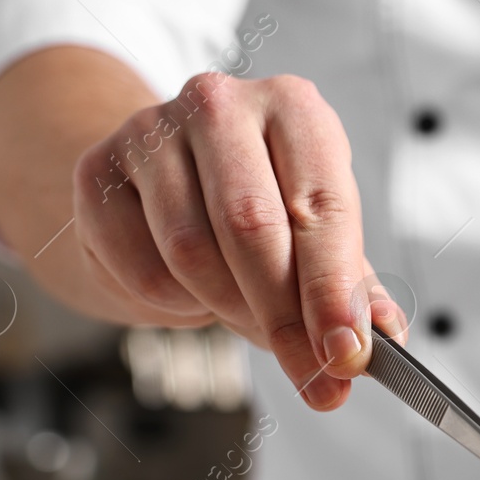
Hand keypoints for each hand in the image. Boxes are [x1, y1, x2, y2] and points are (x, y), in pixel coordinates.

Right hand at [70, 71, 405, 410]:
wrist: (158, 186)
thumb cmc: (254, 208)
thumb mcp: (317, 237)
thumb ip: (352, 288)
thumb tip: (382, 337)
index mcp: (294, 108)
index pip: (322, 205)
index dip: (335, 290)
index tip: (347, 356)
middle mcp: (220, 104)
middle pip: (252, 227)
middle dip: (286, 318)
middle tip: (311, 375)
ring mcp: (150, 131)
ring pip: (193, 253)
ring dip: (231, 312)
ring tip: (252, 322)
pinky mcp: (97, 173)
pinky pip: (144, 270)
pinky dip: (177, 306)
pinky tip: (194, 294)